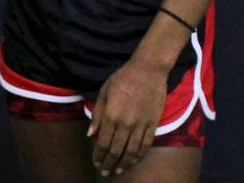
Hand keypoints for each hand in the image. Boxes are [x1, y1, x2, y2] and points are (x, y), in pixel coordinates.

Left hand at [88, 59, 167, 175]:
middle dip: (109, 164)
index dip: (98, 155)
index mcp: (111, 115)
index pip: (103, 143)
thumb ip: (97, 115)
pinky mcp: (152, 124)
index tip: (96, 162)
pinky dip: (138, 156)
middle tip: (105, 172)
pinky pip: (145, 145)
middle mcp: (126, 123)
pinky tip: (133, 161)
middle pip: (116, 151)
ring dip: (124, 163)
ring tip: (118, 171)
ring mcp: (141, 125)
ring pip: (131, 152)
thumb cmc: (122, 79)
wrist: (148, 71)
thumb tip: (90, 134)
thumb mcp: (103, 92)